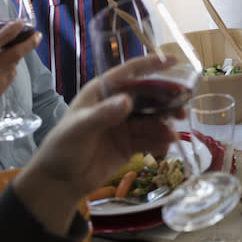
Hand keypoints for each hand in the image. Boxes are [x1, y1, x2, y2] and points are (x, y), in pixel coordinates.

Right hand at [0, 20, 40, 160]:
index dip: (9, 32)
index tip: (20, 23)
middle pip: (13, 54)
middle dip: (29, 43)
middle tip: (37, 34)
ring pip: (14, 63)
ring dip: (18, 54)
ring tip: (17, 46)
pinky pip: (11, 74)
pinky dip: (11, 66)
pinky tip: (3, 63)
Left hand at [11, 55, 179, 235]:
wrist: (59, 181)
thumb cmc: (63, 147)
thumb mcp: (80, 128)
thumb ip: (103, 115)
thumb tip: (127, 101)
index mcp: (103, 92)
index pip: (130, 73)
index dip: (152, 65)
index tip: (175, 60)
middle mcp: (116, 105)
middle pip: (148, 96)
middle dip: (167, 100)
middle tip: (182, 108)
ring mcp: (125, 125)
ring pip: (153, 118)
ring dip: (166, 123)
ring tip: (173, 134)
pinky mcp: (130, 144)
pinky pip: (151, 138)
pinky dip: (160, 141)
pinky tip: (165, 146)